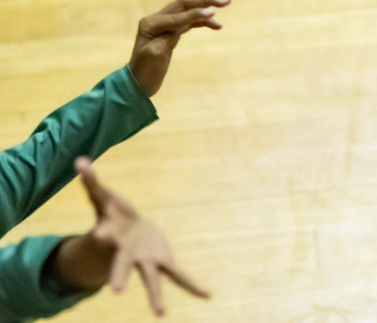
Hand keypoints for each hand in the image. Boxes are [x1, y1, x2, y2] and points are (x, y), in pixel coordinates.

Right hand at [73, 158, 209, 314]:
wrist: (125, 234)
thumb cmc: (112, 215)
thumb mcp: (102, 198)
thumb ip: (91, 182)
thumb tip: (79, 160)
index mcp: (112, 236)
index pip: (104, 235)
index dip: (102, 235)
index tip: (99, 236)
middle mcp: (127, 253)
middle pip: (122, 265)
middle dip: (119, 276)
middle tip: (115, 291)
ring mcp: (145, 260)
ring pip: (151, 279)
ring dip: (154, 296)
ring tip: (160, 314)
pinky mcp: (162, 261)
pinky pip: (179, 276)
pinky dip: (192, 286)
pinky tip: (208, 295)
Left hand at [129, 0, 229, 97]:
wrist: (138, 84)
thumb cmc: (146, 70)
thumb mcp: (156, 53)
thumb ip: (170, 35)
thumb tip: (187, 22)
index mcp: (150, 24)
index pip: (177, 16)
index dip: (195, 14)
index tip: (213, 12)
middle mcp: (156, 20)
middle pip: (184, 4)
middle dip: (205, 1)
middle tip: (226, 0)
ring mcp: (164, 25)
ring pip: (188, 10)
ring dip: (206, 7)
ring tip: (226, 4)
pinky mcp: (171, 32)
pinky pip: (189, 21)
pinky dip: (203, 21)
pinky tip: (216, 24)